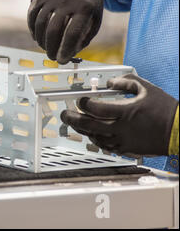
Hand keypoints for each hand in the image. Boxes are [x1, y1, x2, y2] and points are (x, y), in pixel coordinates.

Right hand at [27, 0, 102, 63]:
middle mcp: (67, 0)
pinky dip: (33, 29)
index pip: (72, 33)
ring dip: (41, 40)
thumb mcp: (94, 18)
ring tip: (44, 48)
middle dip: (51, 47)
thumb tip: (69, 55)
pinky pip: (33, 15)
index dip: (65, 50)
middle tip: (51, 57)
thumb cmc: (88, 3)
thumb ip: (84, 37)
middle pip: (54, 30)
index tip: (61, 60)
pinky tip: (36, 38)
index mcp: (84, 7)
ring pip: (41, 23)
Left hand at [60, 74, 178, 155]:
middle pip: (89, 125)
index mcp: (125, 111)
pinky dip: (95, 140)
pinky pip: (105, 147)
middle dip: (73, 119)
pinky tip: (91, 135)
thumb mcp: (146, 88)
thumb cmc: (165, 109)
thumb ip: (126, 82)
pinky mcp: (126, 149)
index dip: (83, 103)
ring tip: (74, 124)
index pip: (96, 108)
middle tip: (64, 114)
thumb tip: (109, 81)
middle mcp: (121, 128)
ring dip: (82, 130)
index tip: (80, 100)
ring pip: (94, 137)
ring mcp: (123, 141)